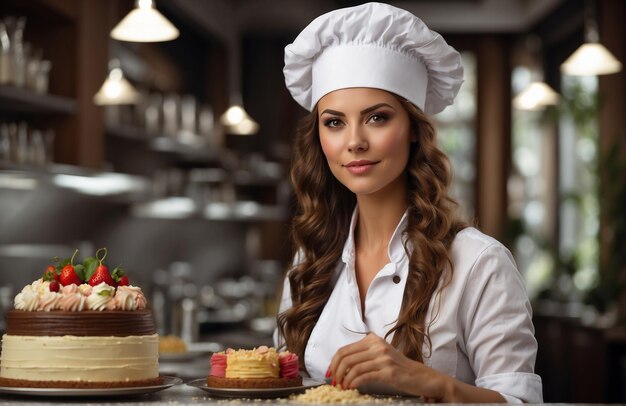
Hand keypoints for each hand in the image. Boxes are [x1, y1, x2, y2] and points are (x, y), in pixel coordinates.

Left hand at [327, 333, 449, 400]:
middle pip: (346, 357)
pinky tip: (351, 387)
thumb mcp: (380, 355)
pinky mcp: (388, 371)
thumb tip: (340, 366)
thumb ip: (363, 355)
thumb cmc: (399, 368)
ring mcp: (383, 358)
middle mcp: (377, 346)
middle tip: (333, 382)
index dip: (333, 362)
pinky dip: (353, 383)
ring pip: (353, 367)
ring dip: (344, 379)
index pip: (344, 349)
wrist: (421, 376)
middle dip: (336, 371)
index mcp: (373, 340)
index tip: (330, 373)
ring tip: (342, 387)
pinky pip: (363, 376)